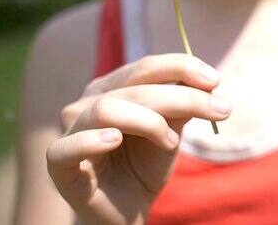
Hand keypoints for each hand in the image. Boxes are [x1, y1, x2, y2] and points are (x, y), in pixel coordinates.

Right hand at [46, 54, 230, 224]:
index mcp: (113, 89)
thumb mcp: (170, 132)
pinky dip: (92, 139)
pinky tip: (115, 140)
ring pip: (107, 108)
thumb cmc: (145, 166)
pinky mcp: (58, 164)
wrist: (127, 209)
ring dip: (149, 121)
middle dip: (181, 96)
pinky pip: (67, 147)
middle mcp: (88, 102)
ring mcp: (71, 131)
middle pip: (135, 86)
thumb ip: (182, 106)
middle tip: (219, 110)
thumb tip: (208, 82)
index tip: (216, 80)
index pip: (146, 67)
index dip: (181, 67)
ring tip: (171, 142)